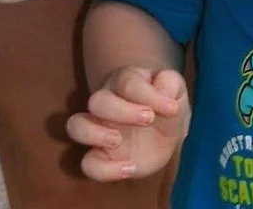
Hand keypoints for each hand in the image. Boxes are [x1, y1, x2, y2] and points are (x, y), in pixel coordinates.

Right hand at [65, 65, 188, 182]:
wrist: (163, 131)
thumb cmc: (165, 105)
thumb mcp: (175, 92)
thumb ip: (170, 84)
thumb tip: (163, 90)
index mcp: (124, 83)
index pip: (127, 82)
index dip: (148, 94)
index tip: (171, 107)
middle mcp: (106, 103)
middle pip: (98, 100)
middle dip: (121, 110)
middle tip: (148, 118)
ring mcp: (100, 130)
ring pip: (76, 126)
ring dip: (94, 132)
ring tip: (117, 140)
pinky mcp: (102, 157)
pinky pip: (88, 164)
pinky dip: (104, 169)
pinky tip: (129, 168)